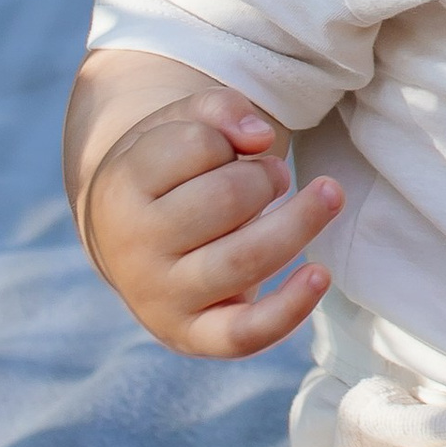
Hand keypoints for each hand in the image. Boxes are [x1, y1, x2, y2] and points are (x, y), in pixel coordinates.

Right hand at [83, 86, 339, 357]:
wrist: (127, 244)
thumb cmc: (167, 173)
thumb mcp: (181, 123)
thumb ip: (221, 110)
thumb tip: (260, 138)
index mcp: (121, 188)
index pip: (197, 146)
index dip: (230, 138)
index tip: (234, 148)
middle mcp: (134, 249)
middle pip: (229, 198)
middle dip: (266, 176)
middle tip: (272, 177)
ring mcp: (161, 298)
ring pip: (247, 258)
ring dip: (299, 221)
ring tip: (324, 197)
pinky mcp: (193, 336)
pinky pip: (245, 334)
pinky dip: (290, 308)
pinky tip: (319, 274)